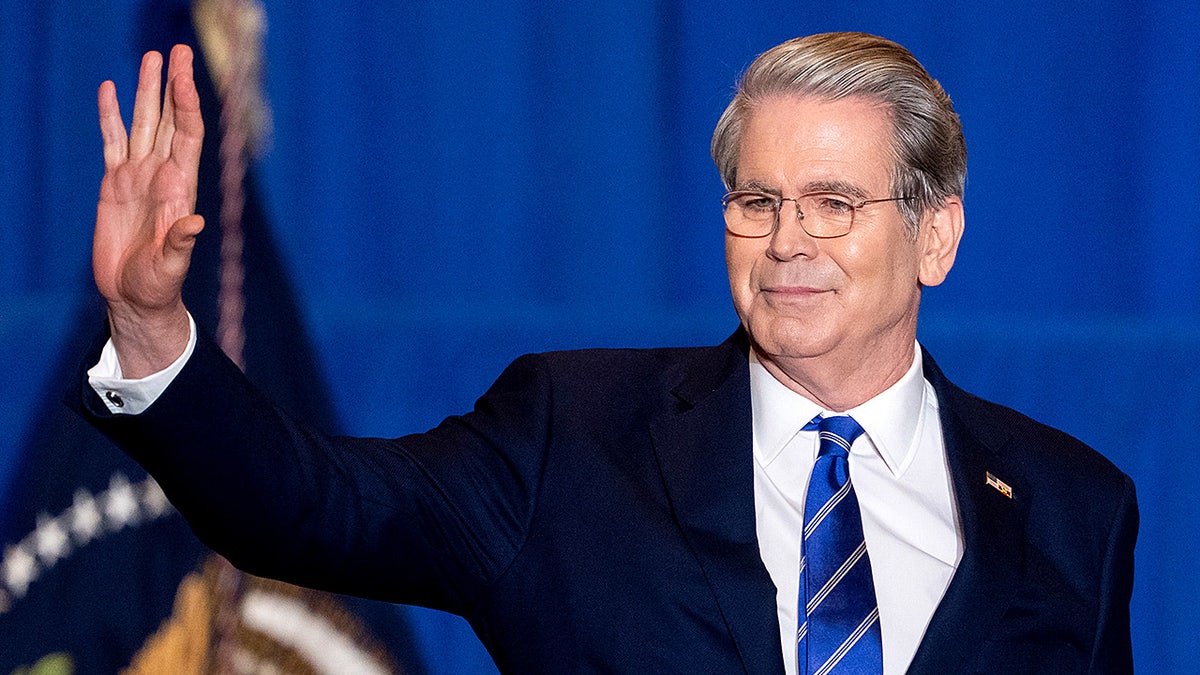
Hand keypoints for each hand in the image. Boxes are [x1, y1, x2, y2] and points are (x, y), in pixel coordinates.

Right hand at [94, 45, 203, 376]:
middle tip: (177, 49)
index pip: (186, 135)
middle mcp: (161, 175)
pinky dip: (112, 116)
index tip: (184, 74)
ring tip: (150, 58)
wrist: (135, 297)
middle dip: (173, 85)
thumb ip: (180, 242)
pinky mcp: (114, 185)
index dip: (186, 104)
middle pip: (168, 120)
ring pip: (143, 124)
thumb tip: (195, 221)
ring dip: (146, 92)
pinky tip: (111, 91)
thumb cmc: (158, 285)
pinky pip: (112, 142)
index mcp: (179, 187)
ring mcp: (138, 177)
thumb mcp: (170, 266)